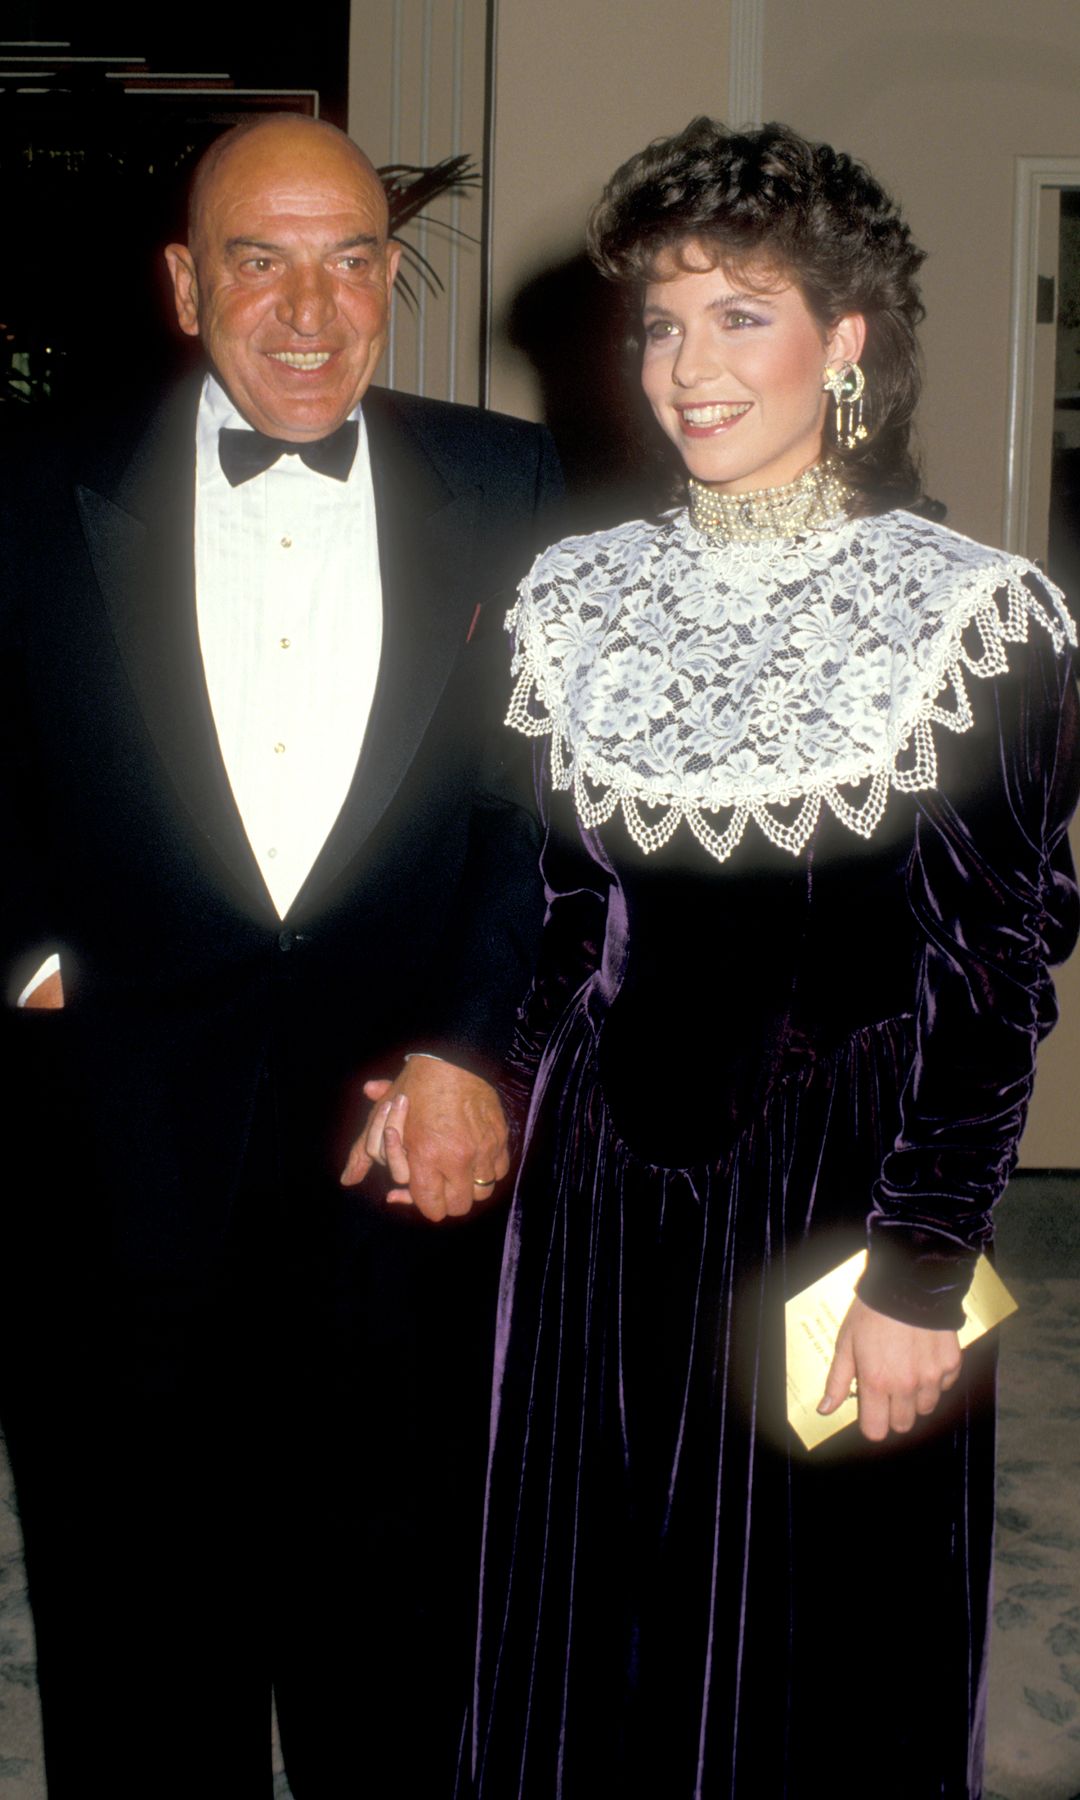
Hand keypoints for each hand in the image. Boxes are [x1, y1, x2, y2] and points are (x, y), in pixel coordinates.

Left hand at [339, 1057, 509, 1222]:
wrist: (454, 1058)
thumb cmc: (415, 1086)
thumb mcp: (383, 1117)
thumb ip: (364, 1152)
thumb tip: (346, 1180)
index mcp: (427, 1155)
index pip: (430, 1207)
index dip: (420, 1203)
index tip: (415, 1192)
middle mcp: (458, 1158)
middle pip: (458, 1207)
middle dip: (445, 1200)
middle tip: (436, 1184)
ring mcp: (483, 1150)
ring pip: (481, 1193)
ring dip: (468, 1187)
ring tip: (455, 1173)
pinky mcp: (499, 1139)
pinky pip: (498, 1171)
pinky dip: (487, 1170)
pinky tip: (473, 1158)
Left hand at [818, 1296, 961, 1441]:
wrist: (907, 1285)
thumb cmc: (872, 1313)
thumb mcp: (845, 1344)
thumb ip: (837, 1381)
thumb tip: (826, 1409)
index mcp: (877, 1382)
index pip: (876, 1430)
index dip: (871, 1423)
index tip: (870, 1410)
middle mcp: (906, 1385)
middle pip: (903, 1424)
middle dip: (894, 1413)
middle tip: (888, 1390)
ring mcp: (932, 1376)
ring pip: (926, 1407)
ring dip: (916, 1397)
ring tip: (907, 1371)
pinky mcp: (951, 1364)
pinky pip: (944, 1385)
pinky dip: (935, 1379)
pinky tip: (924, 1358)